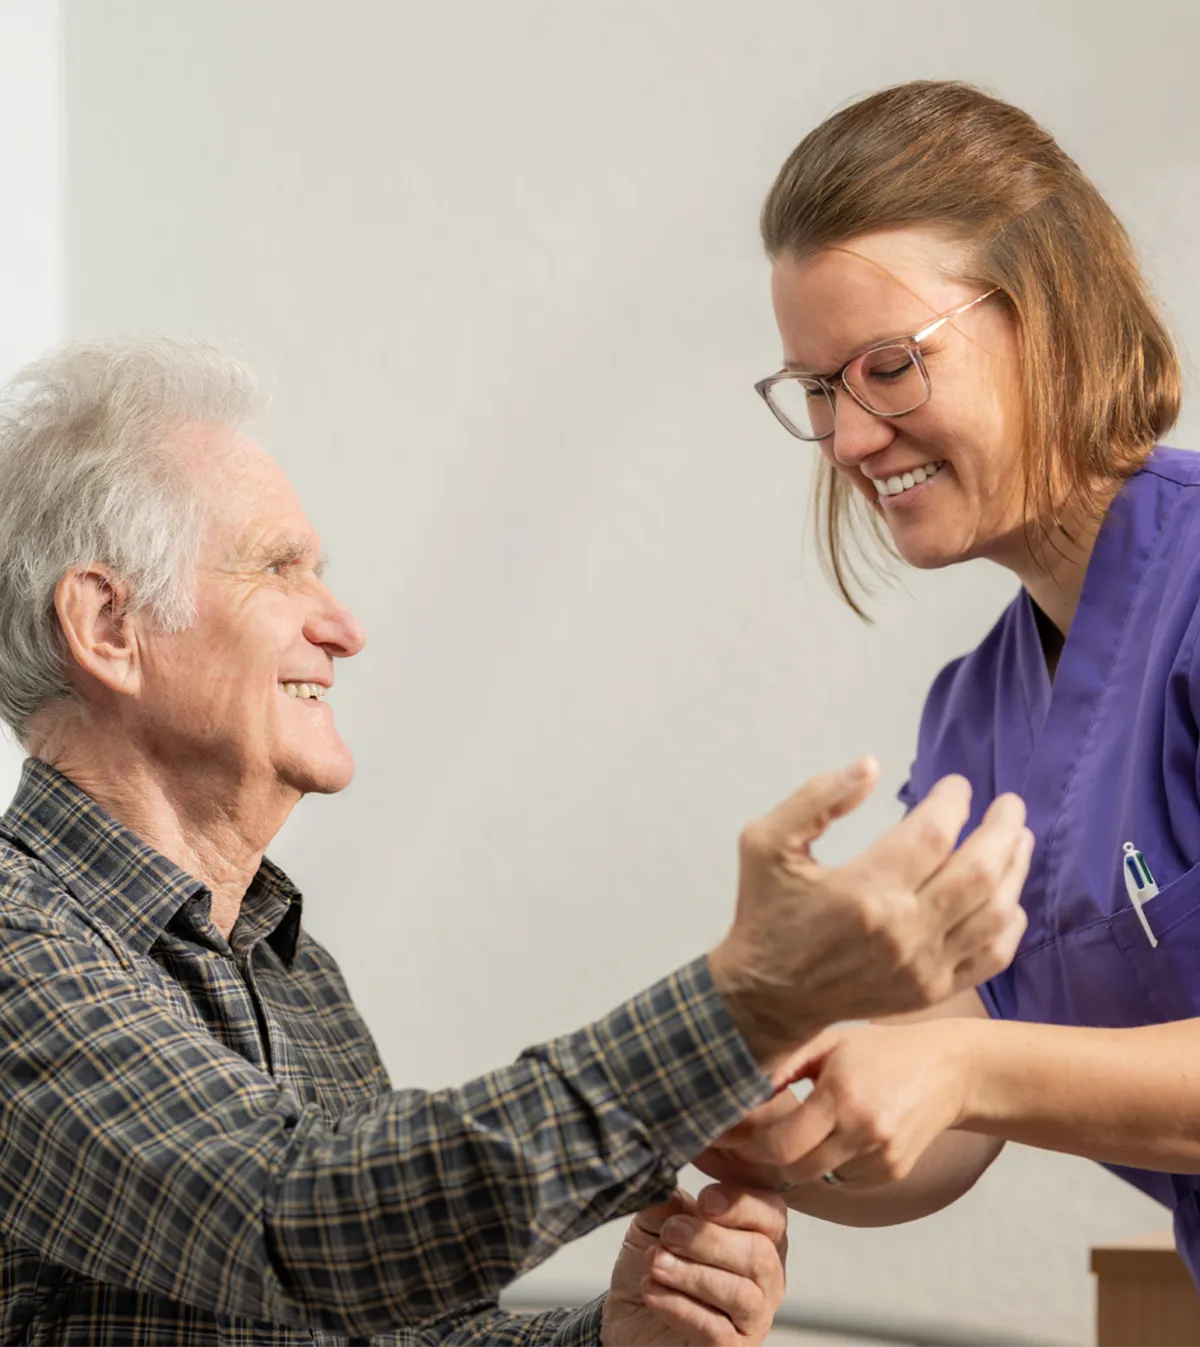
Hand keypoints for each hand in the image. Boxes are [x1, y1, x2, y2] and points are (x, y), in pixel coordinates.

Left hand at [601, 1184, 787, 1344]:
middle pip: (759, 1254)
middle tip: (670, 1233)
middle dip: (710, 1240)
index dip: (740, 1205)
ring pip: (740, 1294)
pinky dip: (679, 1307)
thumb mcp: (655, 1224)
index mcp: (757, 1233)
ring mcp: (754, 1316)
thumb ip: (669, 1207)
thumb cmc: (655, 1262)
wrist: (632, 1313)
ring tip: (656, 1263)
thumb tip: (676, 1197)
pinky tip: (652, 1291)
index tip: (704, 1201)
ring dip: (692, 1275)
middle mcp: (766, 1276)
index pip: (770, 1214)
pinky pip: (715, 1330)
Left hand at [701, 1021, 972, 1189]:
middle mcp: (864, 1131)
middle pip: (793, 1167)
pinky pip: (842, 1178)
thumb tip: (738, 1085)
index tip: (723, 1133)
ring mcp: (882, 1157)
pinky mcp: (893, 1172)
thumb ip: (784, 1063)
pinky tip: (828, 1136)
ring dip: (792, 1162)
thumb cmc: (880, 1048)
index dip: (747, 1144)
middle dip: (762, 1158)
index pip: (780, 1142)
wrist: (949, 1070)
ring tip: (779, 1134)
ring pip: (815, 1176)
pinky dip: (825, 1163)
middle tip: (739, 1143)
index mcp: (842, 1094)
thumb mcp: (830, 1041)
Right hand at [709, 762, 1031, 1069]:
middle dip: (1002, 829)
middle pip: (977, 870)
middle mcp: (902, 929)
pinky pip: (991, 956)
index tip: (956, 785)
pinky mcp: (931, 990)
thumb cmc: (767, 912)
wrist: (767, 997)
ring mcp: (922, 965)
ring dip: (1014, 869)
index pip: (931, 833)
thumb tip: (870, 767)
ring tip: (1018, 839)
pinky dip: (1010, 924)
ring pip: (994, 911)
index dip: (952, 801)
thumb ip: (815, 799)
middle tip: (1009, 805)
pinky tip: (1010, 898)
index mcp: (862, 888)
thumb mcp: (765, 843)